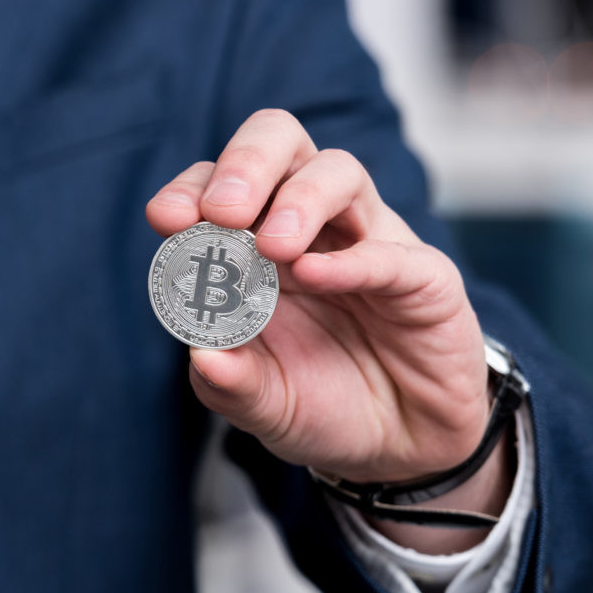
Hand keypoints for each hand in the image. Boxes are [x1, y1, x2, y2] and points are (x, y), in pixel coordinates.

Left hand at [146, 111, 507, 553]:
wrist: (399, 451)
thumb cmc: (321, 403)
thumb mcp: (261, 404)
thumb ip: (228, 383)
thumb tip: (201, 355)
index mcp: (255, 240)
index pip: (218, 181)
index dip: (190, 188)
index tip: (167, 219)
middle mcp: (312, 225)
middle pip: (280, 141)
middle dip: (245, 164)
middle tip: (222, 212)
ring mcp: (370, 242)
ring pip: (339, 172)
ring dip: (299, 199)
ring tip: (272, 247)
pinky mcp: (425, 279)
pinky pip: (393, 252)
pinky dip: (352, 260)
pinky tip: (315, 275)